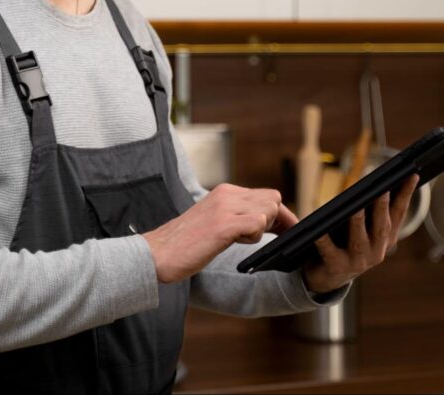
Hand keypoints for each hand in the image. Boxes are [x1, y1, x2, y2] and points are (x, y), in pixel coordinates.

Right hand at [142, 183, 292, 283]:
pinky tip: (236, 243)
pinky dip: (255, 236)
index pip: (267, 195)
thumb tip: (265, 221)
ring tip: (240, 240)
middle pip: (273, 199)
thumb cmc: (184, 244)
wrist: (156, 254)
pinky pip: (257, 223)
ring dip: (262, 229)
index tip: (287, 231)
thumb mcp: (214, 220)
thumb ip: (236, 215)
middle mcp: (226, 194)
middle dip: (275, 221)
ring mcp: (225, 208)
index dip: (281, 215)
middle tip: (262, 239)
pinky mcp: (222, 224)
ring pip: (269, 208)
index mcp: (224, 191)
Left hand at [302, 174, 419, 293]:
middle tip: (383, 189)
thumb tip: (376, 182)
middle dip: (383, 208)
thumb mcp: (364, 229)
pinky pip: (329, 252)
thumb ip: (370, 210)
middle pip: (381, 227)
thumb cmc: (347, 244)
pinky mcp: (336, 267)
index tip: (413, 174)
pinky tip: (319, 229)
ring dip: (358, 222)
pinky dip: (324, 240)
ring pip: (359, 240)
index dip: (407, 195)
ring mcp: (357, 262)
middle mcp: (376, 252)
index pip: (399, 214)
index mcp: (386, 240)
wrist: (328, 278)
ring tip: (356, 205)